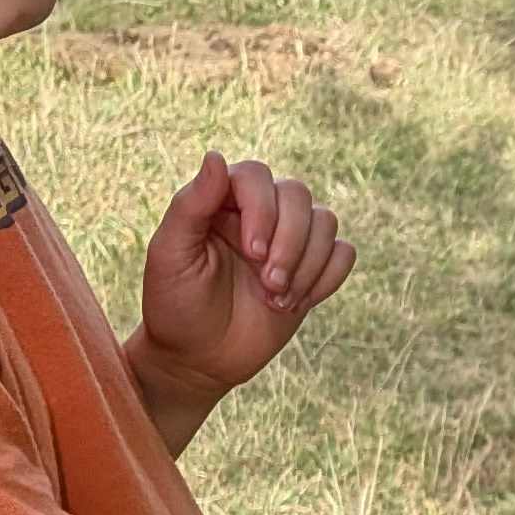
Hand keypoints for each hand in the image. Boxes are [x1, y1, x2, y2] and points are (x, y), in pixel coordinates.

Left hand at [129, 150, 355, 446]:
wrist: (198, 359)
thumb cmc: (175, 304)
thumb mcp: (171, 255)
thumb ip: (191, 204)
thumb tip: (215, 155)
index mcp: (222, 201)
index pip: (257, 176)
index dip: (262, 210)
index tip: (251, 252)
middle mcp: (260, 213)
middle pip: (298, 195)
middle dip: (289, 242)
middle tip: (268, 284)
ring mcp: (290, 240)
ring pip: (326, 222)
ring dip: (307, 264)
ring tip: (277, 300)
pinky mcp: (312, 269)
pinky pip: (343, 254)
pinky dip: (327, 277)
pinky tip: (296, 303)